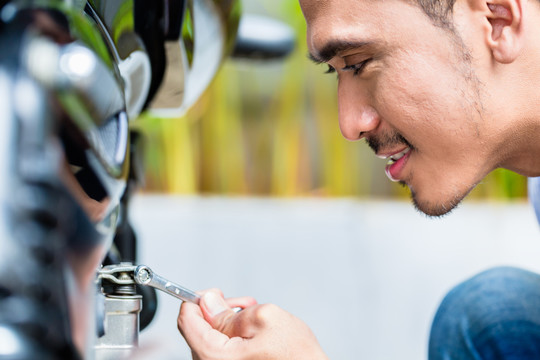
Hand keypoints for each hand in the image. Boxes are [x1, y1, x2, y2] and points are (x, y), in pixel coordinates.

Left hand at [177, 289, 327, 359]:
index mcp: (215, 356)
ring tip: (255, 320)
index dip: (199, 299)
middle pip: (199, 331)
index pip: (187, 320)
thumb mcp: (264, 317)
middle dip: (220, 312)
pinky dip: (235, 339)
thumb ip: (229, 309)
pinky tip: (254, 335)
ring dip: (230, 325)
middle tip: (244, 306)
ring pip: (213, 341)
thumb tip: (209, 302)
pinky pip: (223, 352)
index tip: (214, 294)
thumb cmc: (296, 357)